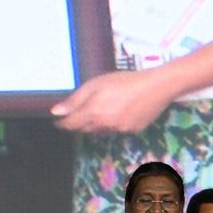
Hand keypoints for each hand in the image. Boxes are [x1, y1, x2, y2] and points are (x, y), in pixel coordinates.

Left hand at [51, 69, 178, 133]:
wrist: (157, 87)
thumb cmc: (124, 81)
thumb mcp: (96, 84)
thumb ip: (75, 100)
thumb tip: (55, 112)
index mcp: (93, 113)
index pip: (70, 125)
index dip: (62, 124)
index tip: (58, 122)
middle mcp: (104, 126)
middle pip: (84, 130)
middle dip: (78, 124)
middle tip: (77, 115)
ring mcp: (119, 131)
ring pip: (100, 131)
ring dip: (95, 124)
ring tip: (100, 110)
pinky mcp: (132, 131)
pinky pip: (116, 130)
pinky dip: (112, 124)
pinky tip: (119, 112)